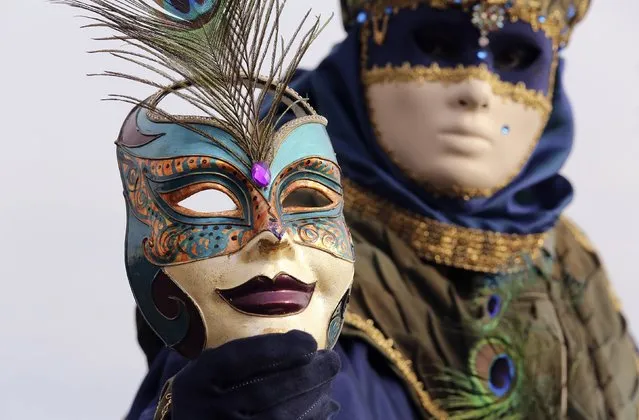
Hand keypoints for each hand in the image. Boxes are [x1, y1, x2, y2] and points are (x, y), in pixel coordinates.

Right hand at [170, 330, 340, 419]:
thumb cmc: (206, 394)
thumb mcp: (206, 371)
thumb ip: (239, 356)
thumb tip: (304, 344)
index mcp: (194, 381)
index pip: (236, 359)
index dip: (275, 348)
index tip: (308, 340)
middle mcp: (205, 412)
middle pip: (263, 391)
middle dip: (306, 375)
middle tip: (333, 360)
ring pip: (277, 419)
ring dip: (313, 399)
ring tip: (330, 383)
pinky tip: (325, 406)